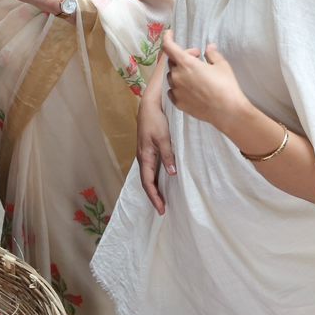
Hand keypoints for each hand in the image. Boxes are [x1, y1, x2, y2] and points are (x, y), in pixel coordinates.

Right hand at [136, 87, 176, 216]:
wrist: (149, 104)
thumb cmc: (156, 119)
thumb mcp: (164, 137)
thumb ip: (168, 155)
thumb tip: (172, 173)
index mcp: (144, 156)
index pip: (148, 182)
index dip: (154, 196)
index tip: (162, 209)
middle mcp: (142, 157)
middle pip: (146, 182)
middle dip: (153, 196)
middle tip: (162, 209)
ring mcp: (144, 153)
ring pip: (147, 176)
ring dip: (154, 188)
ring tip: (162, 199)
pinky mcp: (148, 149)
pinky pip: (150, 169)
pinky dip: (154, 179)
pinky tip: (162, 181)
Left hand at [163, 31, 247, 131]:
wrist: (228, 111)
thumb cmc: (226, 86)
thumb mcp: (221, 65)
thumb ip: (212, 54)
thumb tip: (209, 47)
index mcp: (186, 63)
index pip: (169, 47)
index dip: (167, 38)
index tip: (169, 33)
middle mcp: (177, 76)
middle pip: (173, 62)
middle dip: (183, 57)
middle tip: (197, 58)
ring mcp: (176, 90)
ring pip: (173, 76)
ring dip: (181, 72)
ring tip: (195, 76)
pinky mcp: (178, 103)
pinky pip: (173, 91)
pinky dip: (179, 87)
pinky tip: (191, 89)